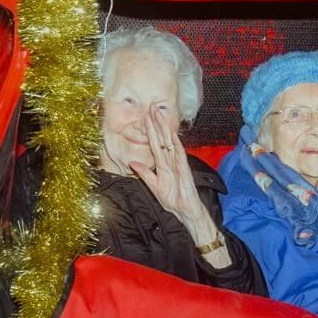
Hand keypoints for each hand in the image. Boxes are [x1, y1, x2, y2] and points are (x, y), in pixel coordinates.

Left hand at [129, 109, 204, 223]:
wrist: (184, 210)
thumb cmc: (172, 199)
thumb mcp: (153, 186)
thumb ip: (144, 173)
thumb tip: (132, 163)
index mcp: (163, 164)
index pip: (155, 143)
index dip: (150, 130)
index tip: (144, 117)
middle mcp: (170, 160)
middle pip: (162, 137)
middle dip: (156, 122)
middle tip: (151, 107)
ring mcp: (178, 163)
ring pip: (169, 141)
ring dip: (164, 128)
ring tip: (158, 114)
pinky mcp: (184, 168)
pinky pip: (179, 153)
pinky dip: (176, 143)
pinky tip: (172, 133)